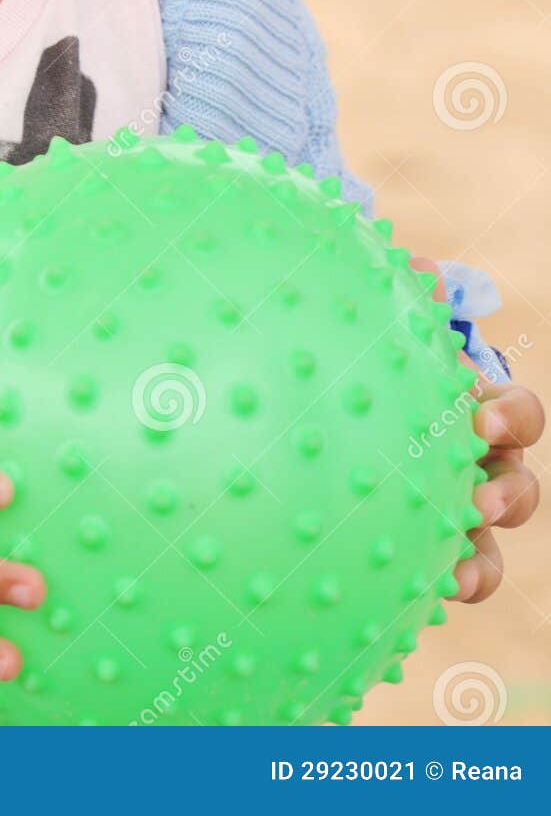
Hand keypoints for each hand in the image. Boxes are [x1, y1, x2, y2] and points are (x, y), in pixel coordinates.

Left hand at [409, 256, 543, 603]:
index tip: (480, 416)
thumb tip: (422, 269)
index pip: (517, 413)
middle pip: (519, 485)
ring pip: (494, 540)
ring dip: (484, 556)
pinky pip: (451, 572)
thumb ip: (407, 303)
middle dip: (508, 494)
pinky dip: (447, 583)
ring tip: (457, 571)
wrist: (345, 402)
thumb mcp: (389, 330)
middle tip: (480, 502)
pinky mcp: (429, 544)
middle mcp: (481, 463)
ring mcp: (459, 508)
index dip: (509, 415)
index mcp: (480, 410)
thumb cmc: (380, 359)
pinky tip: (419, 594)